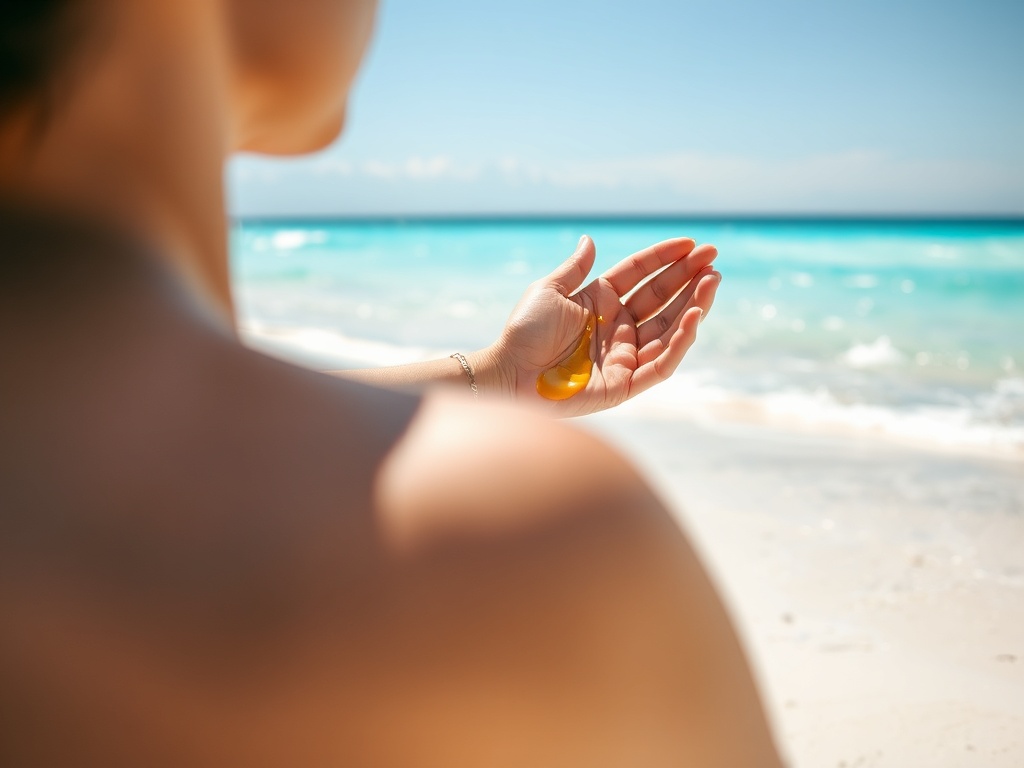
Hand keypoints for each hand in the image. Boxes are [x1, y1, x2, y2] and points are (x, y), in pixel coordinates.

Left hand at [493, 235, 719, 416]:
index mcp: (600, 303)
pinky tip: (694, 316)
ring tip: (712, 282)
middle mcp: (617, 328)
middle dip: (688, 279)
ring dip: (693, 306)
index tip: (690, 244)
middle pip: (661, 300)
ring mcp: (624, 356)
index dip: (665, 259)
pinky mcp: (625, 384)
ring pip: (669, 329)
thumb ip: (575, 268)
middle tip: (713, 259)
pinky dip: (680, 342)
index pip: (641, 276)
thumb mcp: (548, 291)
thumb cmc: (524, 333)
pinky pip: (661, 363)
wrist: (509, 373)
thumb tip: (589, 239)